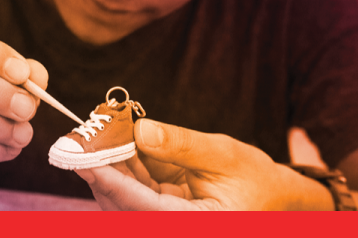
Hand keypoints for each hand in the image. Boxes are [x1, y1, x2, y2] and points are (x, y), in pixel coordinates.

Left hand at [75, 119, 333, 210]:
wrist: (275, 201)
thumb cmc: (257, 182)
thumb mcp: (226, 155)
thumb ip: (182, 145)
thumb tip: (140, 130)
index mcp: (195, 225)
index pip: (142, 208)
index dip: (111, 182)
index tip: (83, 159)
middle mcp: (173, 228)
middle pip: (122, 205)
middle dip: (101, 167)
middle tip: (82, 133)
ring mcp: (163, 223)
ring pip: (121, 198)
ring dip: (107, 163)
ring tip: (97, 128)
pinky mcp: (157, 213)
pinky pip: (130, 191)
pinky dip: (121, 165)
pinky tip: (112, 138)